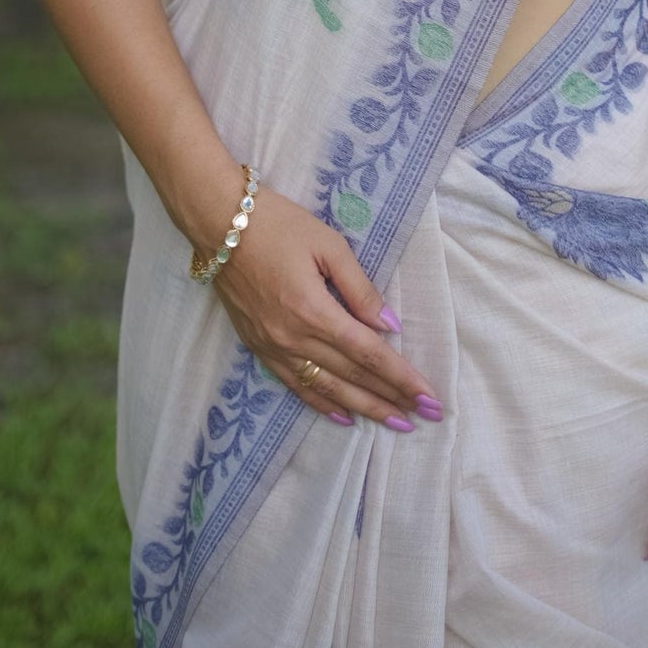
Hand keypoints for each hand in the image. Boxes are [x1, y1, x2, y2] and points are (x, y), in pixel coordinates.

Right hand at [209, 183, 444, 433]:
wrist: (219, 224)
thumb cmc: (278, 224)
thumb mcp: (327, 243)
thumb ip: (359, 287)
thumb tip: (389, 324)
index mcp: (314, 310)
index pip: (368, 353)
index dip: (401, 377)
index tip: (429, 396)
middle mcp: (294, 338)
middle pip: (351, 377)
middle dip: (391, 398)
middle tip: (424, 416)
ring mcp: (273, 347)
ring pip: (326, 389)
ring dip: (363, 409)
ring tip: (394, 423)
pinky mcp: (258, 348)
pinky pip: (295, 385)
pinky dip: (321, 404)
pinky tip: (343, 416)